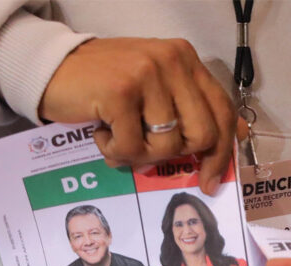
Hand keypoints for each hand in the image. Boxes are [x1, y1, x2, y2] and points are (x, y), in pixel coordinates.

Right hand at [39, 38, 235, 194]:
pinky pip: (132, 147)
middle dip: (176, 156)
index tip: (210, 180)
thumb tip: (239, 135)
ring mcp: (147, 74)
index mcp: (186, 60)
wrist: (51, 67)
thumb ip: (193, 107)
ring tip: (118, 136)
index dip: (221, 151)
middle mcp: (173, 61)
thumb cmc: (106, 84)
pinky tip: (101, 133)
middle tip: (147, 152)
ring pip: (167, 146)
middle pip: (203, 134)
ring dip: (139, 154)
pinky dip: (115, 152)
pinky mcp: (120, 91)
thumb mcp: (158, 88)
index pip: (223, 111)